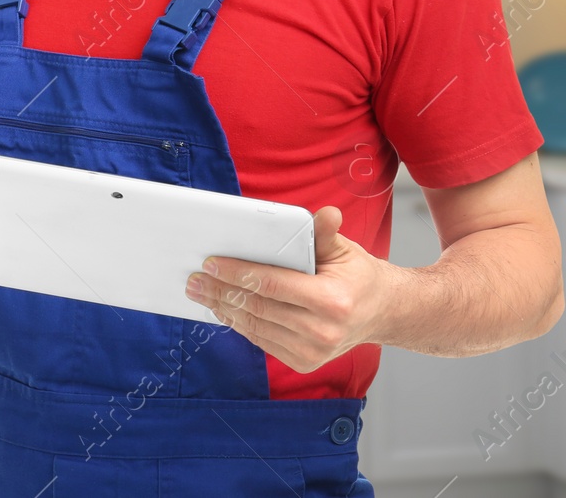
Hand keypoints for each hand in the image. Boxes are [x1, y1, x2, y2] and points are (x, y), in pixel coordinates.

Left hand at [184, 206, 400, 372]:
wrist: (382, 314)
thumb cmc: (357, 276)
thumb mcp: (344, 251)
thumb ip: (326, 234)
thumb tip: (327, 213)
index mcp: (332, 301)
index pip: (271, 285)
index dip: (237, 273)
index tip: (210, 263)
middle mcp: (322, 332)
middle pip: (257, 307)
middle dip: (220, 291)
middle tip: (193, 278)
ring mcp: (313, 352)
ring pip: (255, 327)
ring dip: (222, 308)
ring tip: (200, 292)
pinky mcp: (304, 361)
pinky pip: (262, 340)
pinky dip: (239, 323)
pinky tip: (222, 308)